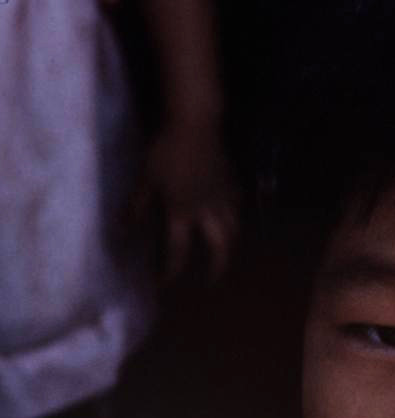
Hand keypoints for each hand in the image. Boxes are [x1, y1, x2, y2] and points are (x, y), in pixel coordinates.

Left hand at [130, 122, 238, 280]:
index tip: (164, 284)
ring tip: (225, 252)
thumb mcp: (147, 177)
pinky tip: (232, 215)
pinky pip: (238, 205)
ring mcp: (222, 198)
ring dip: (230, 245)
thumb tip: (123, 229)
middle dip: (216, 268)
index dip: (170, 271)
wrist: (196, 122)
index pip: (177, 251)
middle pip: (219, 248)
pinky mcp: (231, 182)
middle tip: (211, 280)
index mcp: (182, 212)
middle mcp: (206, 212)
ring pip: (234, 230)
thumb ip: (138, 206)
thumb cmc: (167, 149)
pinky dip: (235, 214)